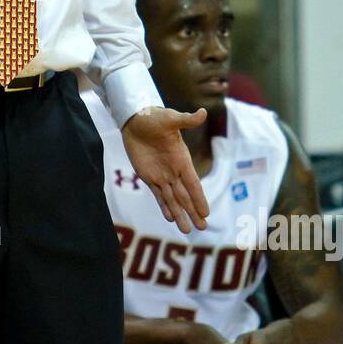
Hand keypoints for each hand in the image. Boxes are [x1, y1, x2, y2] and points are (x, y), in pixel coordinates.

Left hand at [121, 107, 208, 234]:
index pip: (193, 184)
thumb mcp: (170, 118)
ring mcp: (161, 175)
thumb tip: (202, 112)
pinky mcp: (148, 176)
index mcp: (182, 160)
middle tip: (203, 228)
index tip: (206, 212)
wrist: (136, 119)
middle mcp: (174, 171)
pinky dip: (164, 206)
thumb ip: (186, 119)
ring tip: (187, 230)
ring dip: (180, 214)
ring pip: (172, 199)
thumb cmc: (154, 118)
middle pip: (185, 196)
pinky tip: (170, 218)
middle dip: (193, 212)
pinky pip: (158, 195)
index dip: (199, 198)